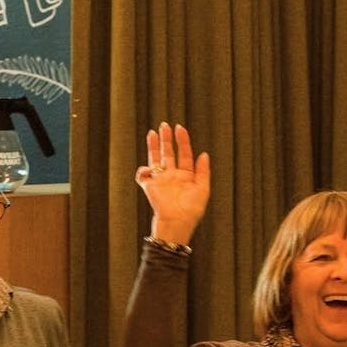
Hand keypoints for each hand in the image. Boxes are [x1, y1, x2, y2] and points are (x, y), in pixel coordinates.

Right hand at [134, 122, 210, 244]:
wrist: (177, 222)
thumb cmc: (191, 209)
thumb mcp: (203, 188)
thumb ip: (203, 171)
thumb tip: (204, 154)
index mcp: (186, 176)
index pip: (184, 154)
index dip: (183, 141)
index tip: (179, 128)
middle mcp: (172, 176)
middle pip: (168, 153)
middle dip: (166, 139)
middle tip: (164, 125)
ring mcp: (160, 180)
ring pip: (155, 159)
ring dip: (153, 146)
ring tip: (152, 132)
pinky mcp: (149, 186)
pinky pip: (143, 175)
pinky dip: (143, 170)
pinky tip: (148, 169)